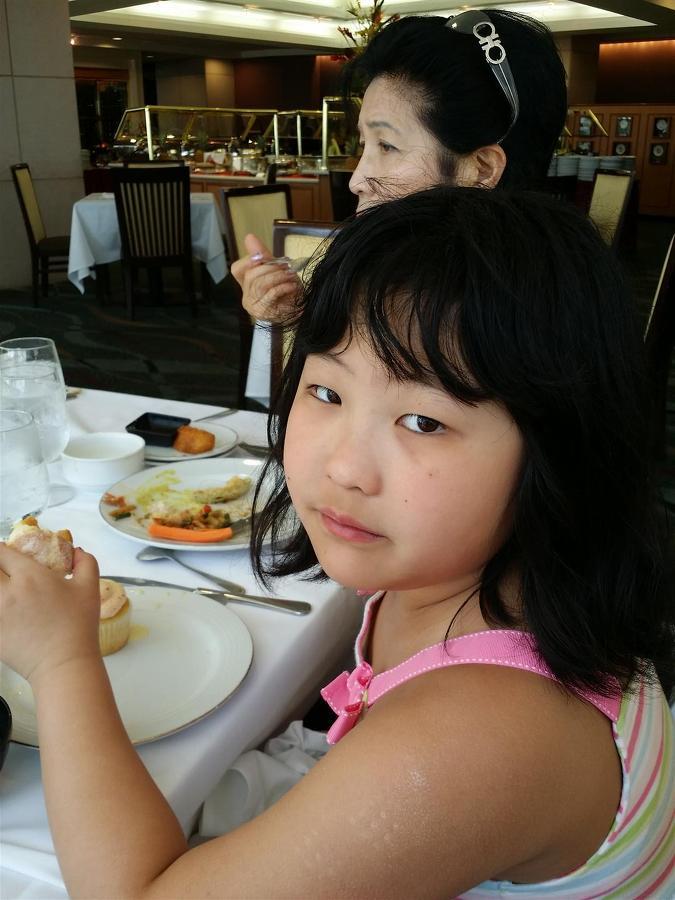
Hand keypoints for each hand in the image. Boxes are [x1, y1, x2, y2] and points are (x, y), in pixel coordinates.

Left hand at [0, 544, 100, 683]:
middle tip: (4, 573)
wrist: (65, 664)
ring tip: (5, 594)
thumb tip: (76, 551)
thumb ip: (85, 562)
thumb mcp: (90, 588)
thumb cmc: (79, 625)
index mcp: (30, 576)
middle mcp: (7, 592)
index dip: (1, 549)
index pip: (1, 551)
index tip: (7, 554)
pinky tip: (5, 614)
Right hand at [231, 234, 300, 321]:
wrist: (299, 309)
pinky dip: (282, 287)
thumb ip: (263, 256)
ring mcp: (253, 305)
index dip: (248, 261)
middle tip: (286, 266)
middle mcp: (246, 295)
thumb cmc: (286, 290)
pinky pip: (270, 294)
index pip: (237, 269)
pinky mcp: (263, 312)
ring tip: (290, 275)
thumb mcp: (276, 270)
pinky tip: (291, 285)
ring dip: (278, 276)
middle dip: (270, 268)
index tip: (263, 256)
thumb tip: (249, 237)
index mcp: (246, 284)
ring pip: (260, 284)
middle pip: (251, 275)